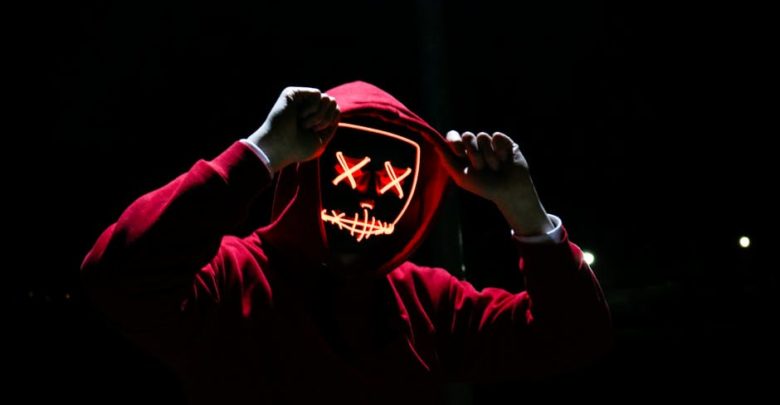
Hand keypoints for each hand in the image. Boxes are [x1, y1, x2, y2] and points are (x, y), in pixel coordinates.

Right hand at [247, 87, 339, 171]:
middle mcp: (307, 108)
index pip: (335, 110)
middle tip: (309, 129)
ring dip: (318, 116)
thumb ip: (331, 123)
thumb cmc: (297, 149)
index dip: (331, 122)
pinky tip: (299, 116)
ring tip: (303, 124)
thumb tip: (335, 107)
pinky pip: (317, 94)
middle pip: (332, 103)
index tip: (316, 133)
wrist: (279, 148)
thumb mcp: (321, 139)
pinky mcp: (293, 93)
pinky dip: (312, 108)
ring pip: (326, 98)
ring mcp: (300, 100)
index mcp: (314, 118)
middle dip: (325, 119)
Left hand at [438, 131, 553, 235]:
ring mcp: (490, 143)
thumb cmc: (484, 187)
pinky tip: (504, 161)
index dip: (454, 140)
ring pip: (483, 137)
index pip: (453, 137)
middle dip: (473, 154)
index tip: (459, 153)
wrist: (509, 191)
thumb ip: (447, 161)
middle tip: (480, 168)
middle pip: (467, 136)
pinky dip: (499, 151)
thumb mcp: (461, 177)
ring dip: (488, 156)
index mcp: (463, 153)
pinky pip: (497, 137)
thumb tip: (435, 144)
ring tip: (494, 168)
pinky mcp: (504, 141)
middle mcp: (476, 146)